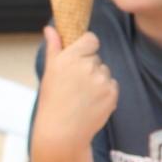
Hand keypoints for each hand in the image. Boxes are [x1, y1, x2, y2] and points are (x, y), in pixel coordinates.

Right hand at [32, 26, 118, 149]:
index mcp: (70, 58)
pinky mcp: (112, 93)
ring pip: (105, 72)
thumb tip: (50, 28)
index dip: (86, 47)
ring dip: (97, 80)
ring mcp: (102, 80)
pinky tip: (91, 103)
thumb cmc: (52, 102)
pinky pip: (112, 85)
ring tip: (81, 97)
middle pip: (96, 57)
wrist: (62, 133)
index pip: (91, 39)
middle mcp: (87, 66)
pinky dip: (105, 92)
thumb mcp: (50, 73)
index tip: (80, 57)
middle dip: (88, 68)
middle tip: (74, 86)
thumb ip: (54, 47)